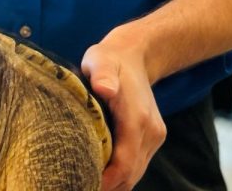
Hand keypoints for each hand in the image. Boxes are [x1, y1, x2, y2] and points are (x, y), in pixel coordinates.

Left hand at [81, 36, 166, 190]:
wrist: (135, 54)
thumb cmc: (109, 59)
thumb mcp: (100, 60)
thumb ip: (102, 75)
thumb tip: (106, 89)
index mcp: (137, 117)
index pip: (124, 163)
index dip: (105, 181)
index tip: (82, 183)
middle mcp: (150, 130)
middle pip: (130, 175)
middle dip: (106, 186)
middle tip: (77, 184)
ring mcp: (154, 136)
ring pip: (135, 174)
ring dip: (114, 183)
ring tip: (86, 180)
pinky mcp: (153, 137)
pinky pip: (138, 166)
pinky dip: (121, 175)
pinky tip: (101, 172)